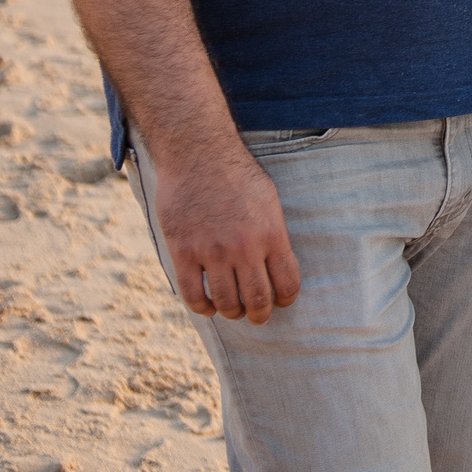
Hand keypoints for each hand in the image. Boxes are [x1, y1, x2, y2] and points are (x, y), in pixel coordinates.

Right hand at [148, 142, 301, 323]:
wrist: (198, 154)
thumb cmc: (237, 174)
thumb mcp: (269, 199)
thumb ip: (274, 233)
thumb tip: (279, 264)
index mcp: (271, 234)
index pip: (287, 282)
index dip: (287, 298)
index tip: (282, 301)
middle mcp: (244, 247)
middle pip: (258, 299)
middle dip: (260, 314)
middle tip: (258, 316)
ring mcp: (212, 251)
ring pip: (226, 302)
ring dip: (232, 312)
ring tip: (233, 310)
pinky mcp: (183, 252)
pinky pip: (193, 294)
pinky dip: (203, 308)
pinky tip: (208, 306)